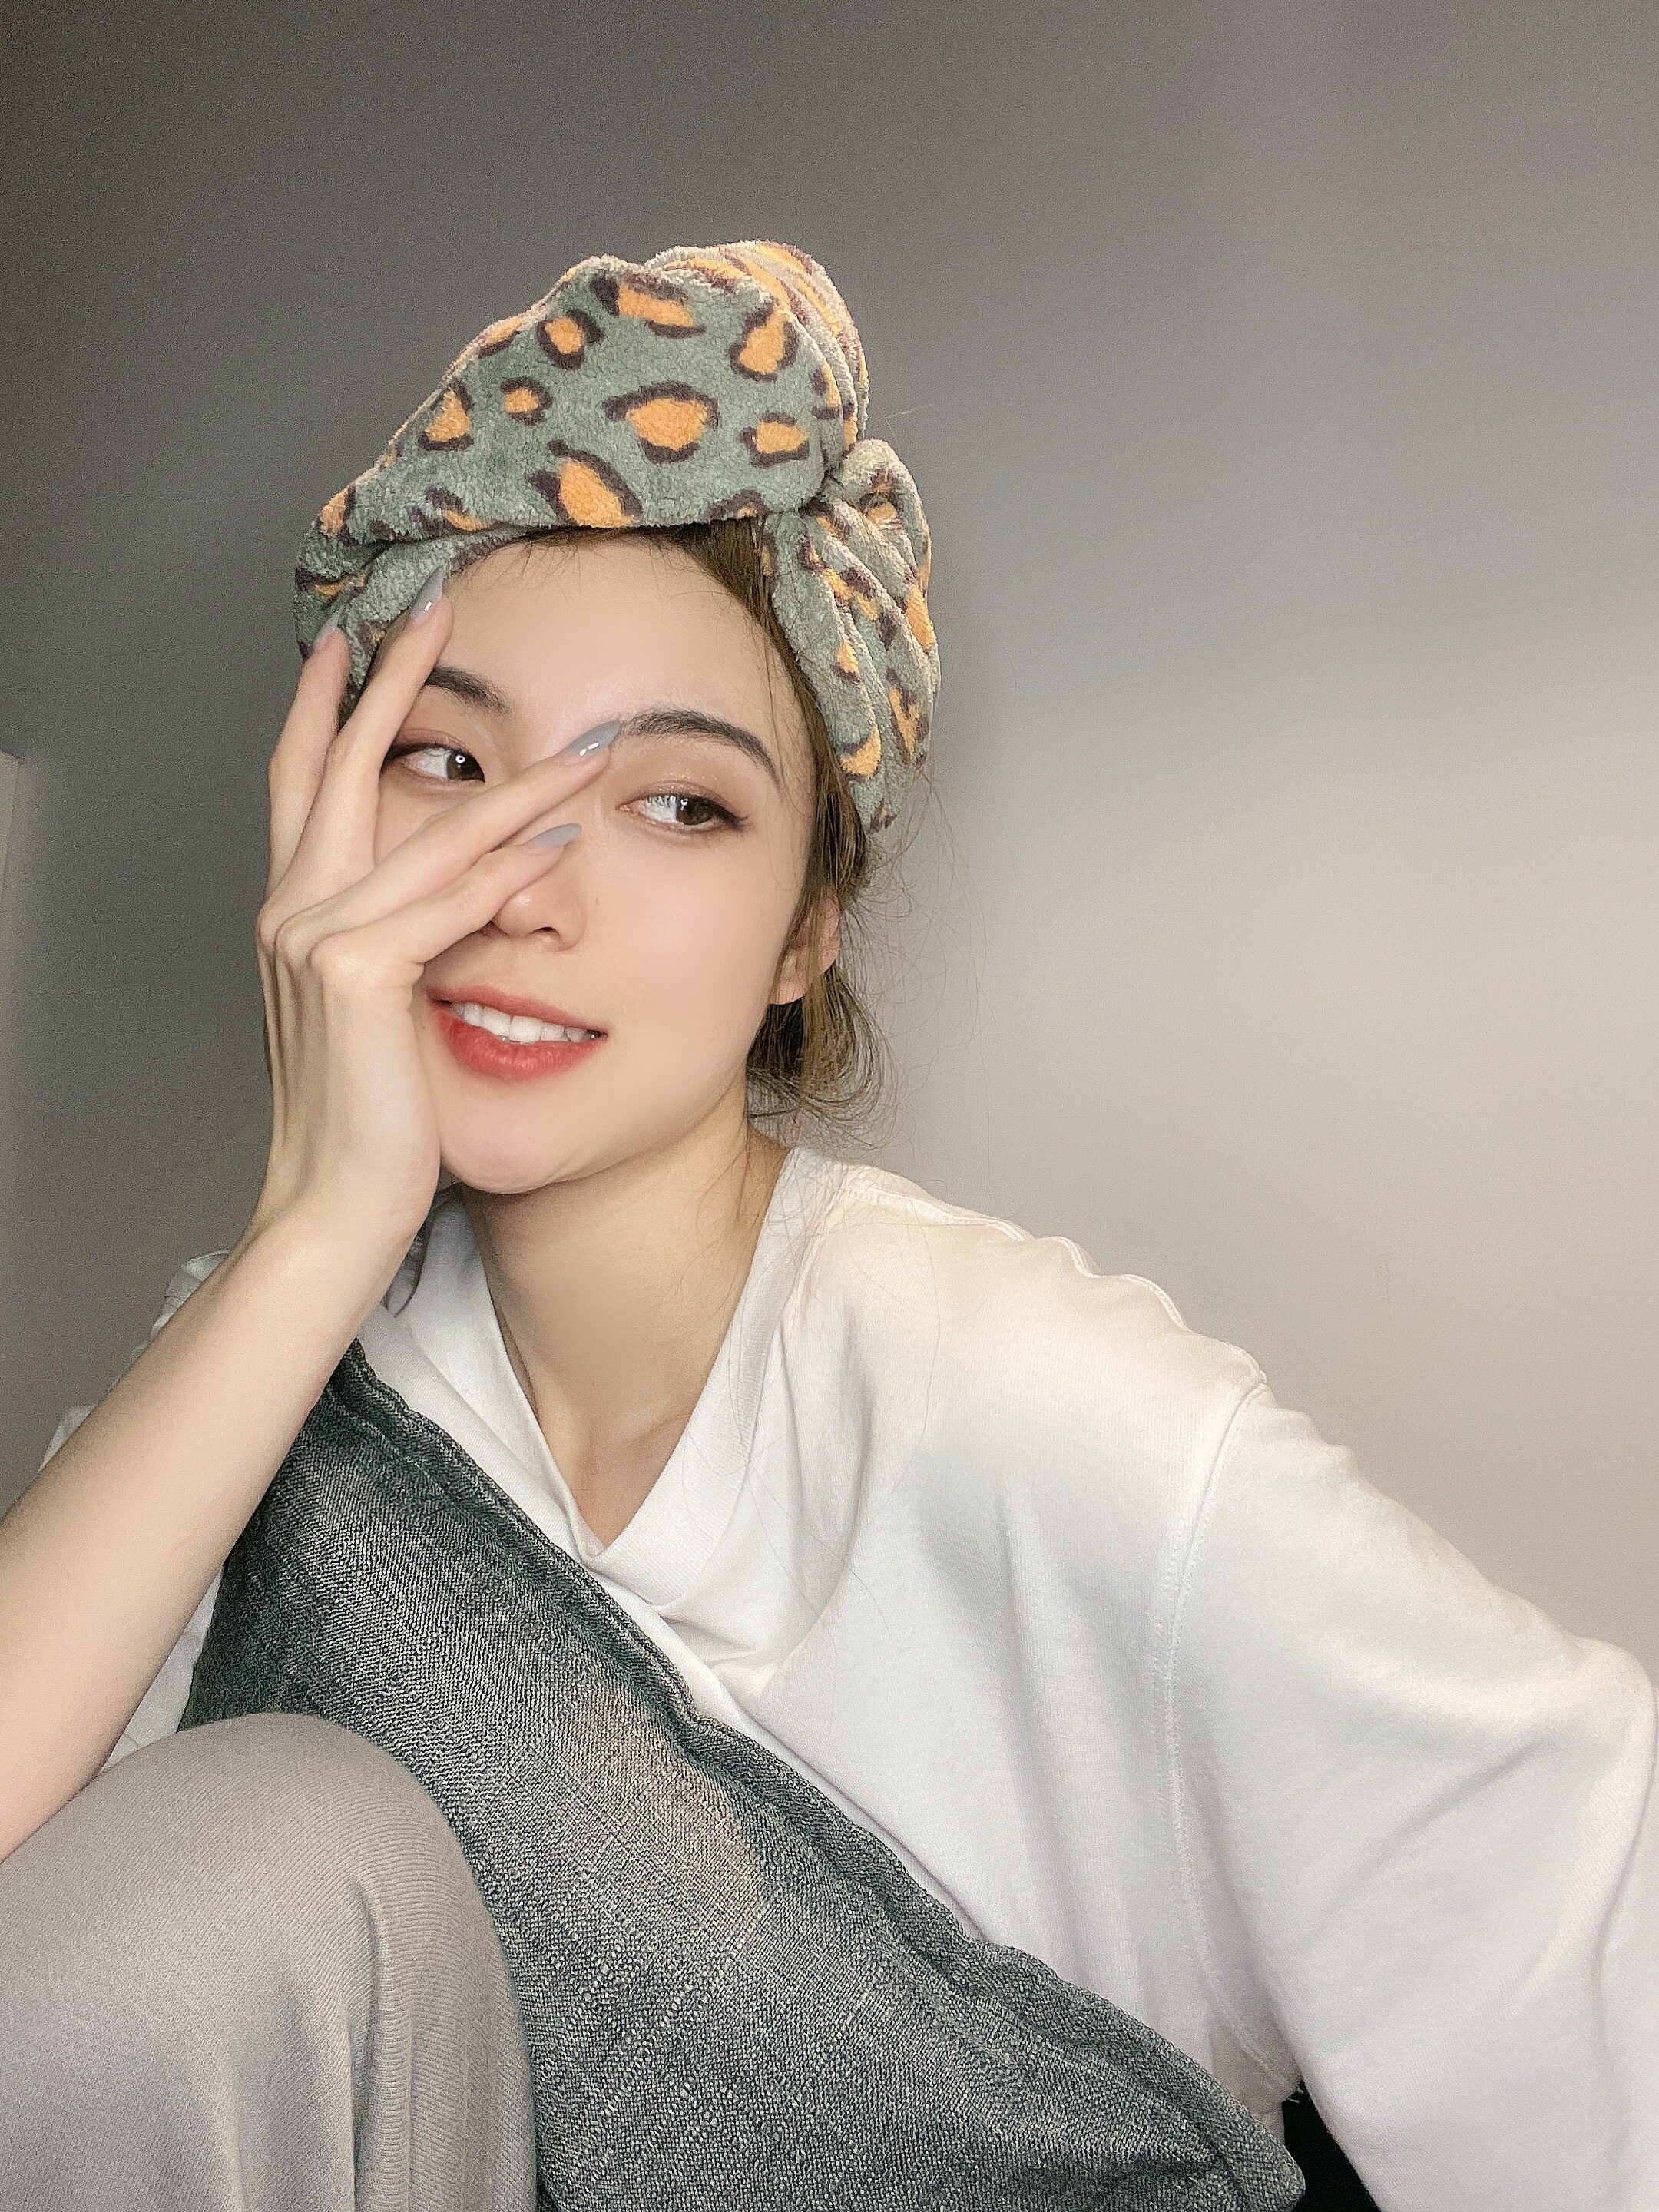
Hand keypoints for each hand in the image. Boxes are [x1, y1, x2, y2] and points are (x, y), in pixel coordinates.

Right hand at [246, 587, 606, 1264]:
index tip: (354, 639)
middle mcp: (294, 910)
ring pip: (433, 833)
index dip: (325, 704)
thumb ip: (413, 941)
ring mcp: (320, 939)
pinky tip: (560, 847)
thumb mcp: (383, 1011)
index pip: (302, 781)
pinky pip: (450, 907)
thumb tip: (488, 894)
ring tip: (585, 747)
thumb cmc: (366, 1119)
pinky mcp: (361, 977)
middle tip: (438, 609)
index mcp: (293, 912)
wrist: (330, 1206)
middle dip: (394, 680)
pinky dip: (507, 875)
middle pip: (346, 765)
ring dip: (518, 785)